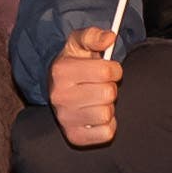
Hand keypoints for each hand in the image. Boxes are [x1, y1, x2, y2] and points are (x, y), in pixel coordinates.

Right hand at [50, 28, 123, 149]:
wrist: (57, 87)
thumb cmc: (73, 63)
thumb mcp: (79, 43)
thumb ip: (94, 35)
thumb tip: (109, 38)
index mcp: (61, 71)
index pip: (106, 71)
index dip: (114, 69)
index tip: (108, 69)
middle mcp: (60, 96)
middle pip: (108, 93)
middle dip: (110, 87)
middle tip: (101, 86)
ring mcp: (65, 118)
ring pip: (107, 114)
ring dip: (108, 106)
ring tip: (97, 100)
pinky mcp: (74, 137)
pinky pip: (106, 133)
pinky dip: (107, 125)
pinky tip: (96, 115)